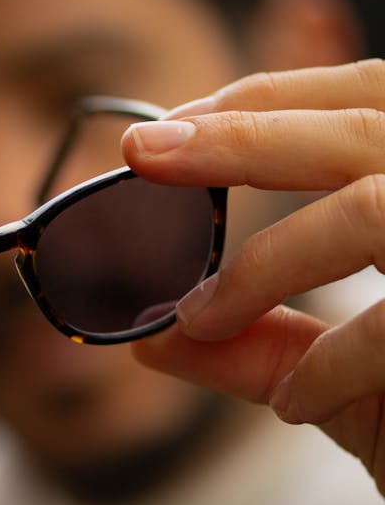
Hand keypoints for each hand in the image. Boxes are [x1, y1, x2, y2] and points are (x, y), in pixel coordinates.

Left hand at [120, 59, 384, 493]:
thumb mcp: (348, 382)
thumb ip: (264, 348)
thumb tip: (155, 336)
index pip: (370, 99)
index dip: (271, 100)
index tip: (175, 127)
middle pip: (367, 126)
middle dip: (246, 135)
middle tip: (144, 151)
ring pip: (376, 208)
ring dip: (271, 260)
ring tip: (200, 313)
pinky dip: (334, 361)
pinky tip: (298, 405)